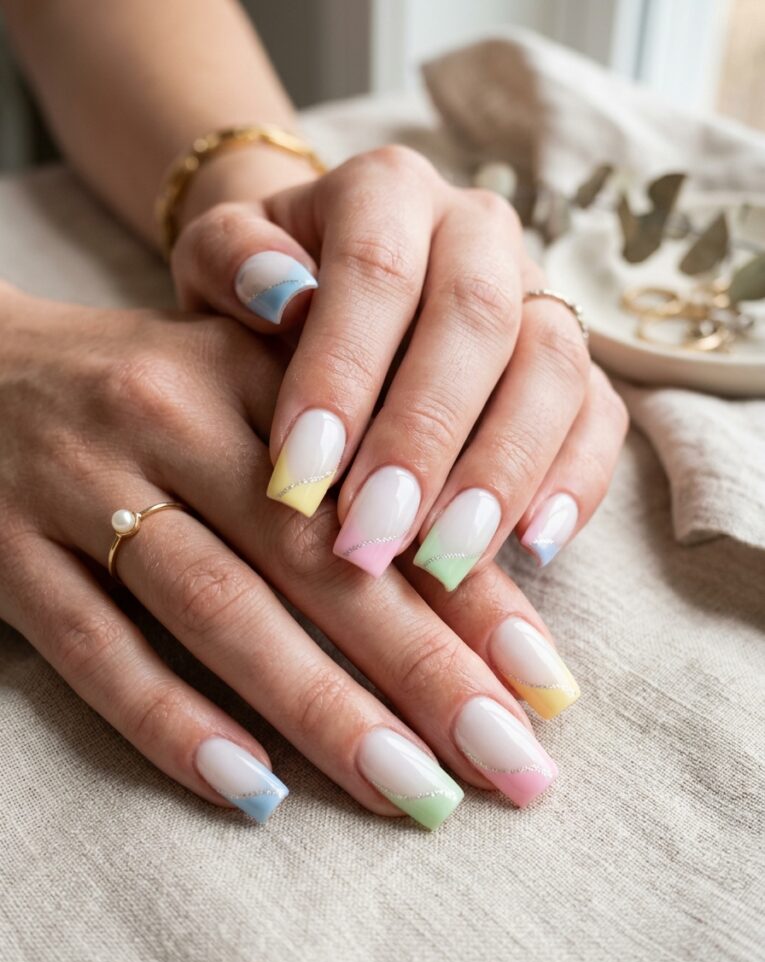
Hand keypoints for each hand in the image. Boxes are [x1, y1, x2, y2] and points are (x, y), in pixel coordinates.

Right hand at [0, 284, 581, 829]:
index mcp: (247, 372)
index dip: (470, 590)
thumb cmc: (146, 386)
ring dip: (320, 711)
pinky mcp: (7, 556)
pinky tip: (253, 792)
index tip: (545, 683)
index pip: (379, 491)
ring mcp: (79, 488)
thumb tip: (480, 560)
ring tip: (412, 792)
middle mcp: (167, 418)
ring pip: (216, 611)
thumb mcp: (244, 377)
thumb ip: (349, 442)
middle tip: (510, 762)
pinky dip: (173, 725)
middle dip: (424, 670)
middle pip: (313, 560)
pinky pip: (98, 653)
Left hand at [172, 145, 627, 587]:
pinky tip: (532, 547)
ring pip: (554, 368)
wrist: (320, 280)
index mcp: (389, 190)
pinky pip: (600, 418)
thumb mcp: (218, 258)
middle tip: (371, 536)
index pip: (377, 270)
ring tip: (445, 560)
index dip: (342, 375)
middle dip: (424, 438)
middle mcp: (479, 229)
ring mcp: (539, 295)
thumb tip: (281, 295)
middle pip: (479, 319)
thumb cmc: (262, 286)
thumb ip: (232, 260)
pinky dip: (574, 483)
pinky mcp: (576, 364)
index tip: (297, 478)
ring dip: (501, 471)